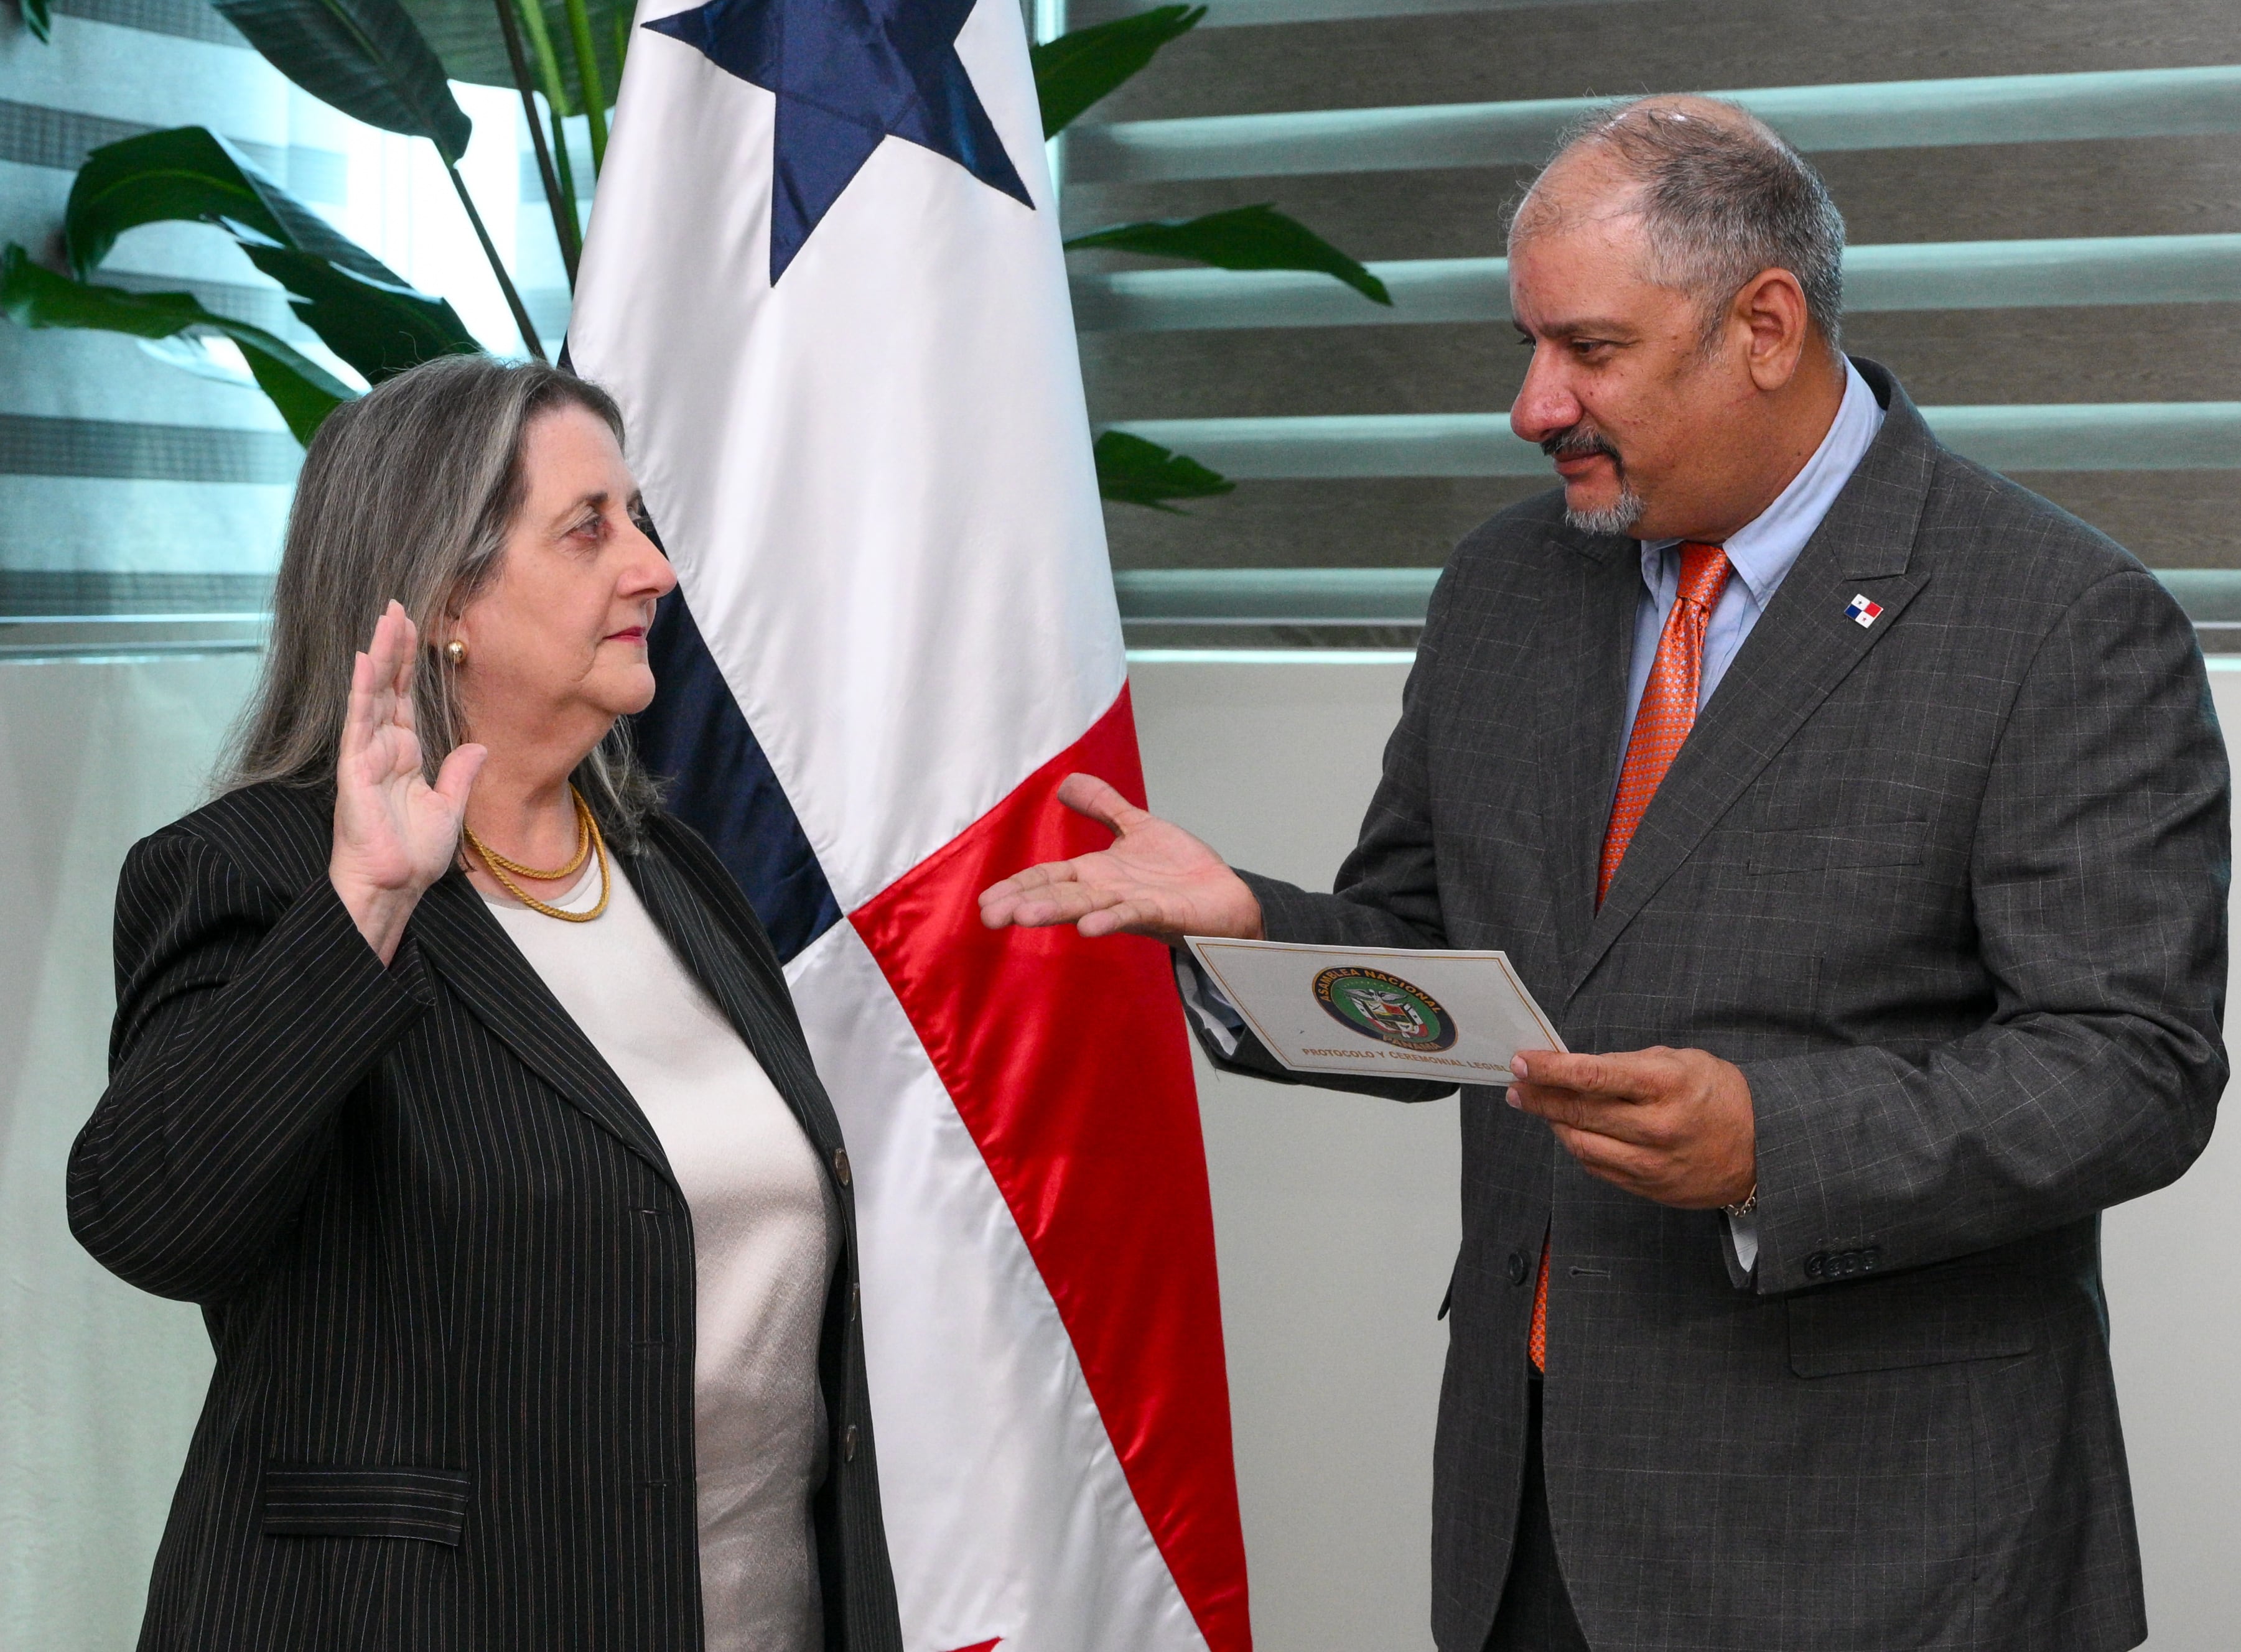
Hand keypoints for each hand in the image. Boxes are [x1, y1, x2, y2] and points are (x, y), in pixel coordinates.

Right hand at [330, 601, 485, 963]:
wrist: (393, 887)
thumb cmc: (413, 856)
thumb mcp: (449, 809)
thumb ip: (460, 775)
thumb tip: (478, 747)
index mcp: (405, 756)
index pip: (406, 699)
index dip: (410, 665)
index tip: (417, 629)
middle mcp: (383, 749)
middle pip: (389, 687)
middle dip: (393, 647)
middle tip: (398, 605)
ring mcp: (366, 756)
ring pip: (373, 695)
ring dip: (379, 656)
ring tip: (386, 619)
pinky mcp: (355, 770)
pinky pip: (359, 723)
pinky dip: (363, 691)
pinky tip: (366, 661)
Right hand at [977, 772, 1262, 943]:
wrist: (1224, 897)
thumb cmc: (1179, 871)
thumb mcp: (1136, 827)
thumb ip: (1102, 806)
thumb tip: (1065, 781)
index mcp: (1096, 875)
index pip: (1048, 879)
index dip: (1018, 887)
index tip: (985, 901)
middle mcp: (1107, 893)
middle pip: (1058, 895)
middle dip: (1024, 903)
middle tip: (989, 916)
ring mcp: (1131, 905)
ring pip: (1086, 907)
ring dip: (1055, 912)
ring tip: (1023, 917)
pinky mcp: (1161, 913)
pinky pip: (1131, 915)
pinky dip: (1110, 919)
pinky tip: (1087, 928)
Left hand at [1506, 1046, 1755, 1209]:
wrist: (1763, 1149)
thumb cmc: (1720, 1096)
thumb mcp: (1682, 1061)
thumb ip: (1630, 1063)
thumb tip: (1578, 1067)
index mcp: (1666, 1084)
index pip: (1593, 1075)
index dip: (1550, 1068)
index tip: (1522, 1061)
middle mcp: (1656, 1125)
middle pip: (1579, 1110)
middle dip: (1539, 1095)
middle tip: (1516, 1085)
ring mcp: (1651, 1161)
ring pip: (1581, 1142)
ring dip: (1552, 1122)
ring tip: (1536, 1105)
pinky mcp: (1648, 1187)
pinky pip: (1597, 1166)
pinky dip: (1577, 1145)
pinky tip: (1569, 1129)